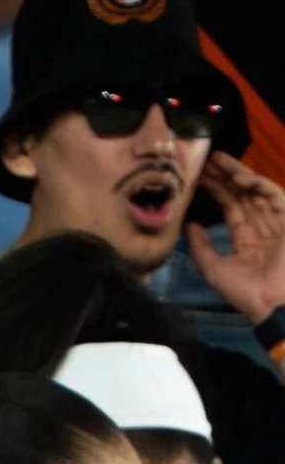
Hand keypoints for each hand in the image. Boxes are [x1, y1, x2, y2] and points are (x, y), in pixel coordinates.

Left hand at [188, 152, 284, 324]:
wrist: (270, 302)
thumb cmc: (245, 292)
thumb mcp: (215, 269)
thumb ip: (201, 248)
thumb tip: (188, 226)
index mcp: (246, 237)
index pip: (230, 206)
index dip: (215, 191)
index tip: (198, 178)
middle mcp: (261, 224)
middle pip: (241, 193)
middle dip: (223, 177)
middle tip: (205, 160)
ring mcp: (275, 219)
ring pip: (254, 189)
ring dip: (237, 174)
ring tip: (217, 160)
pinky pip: (272, 194)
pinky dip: (257, 184)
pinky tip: (239, 177)